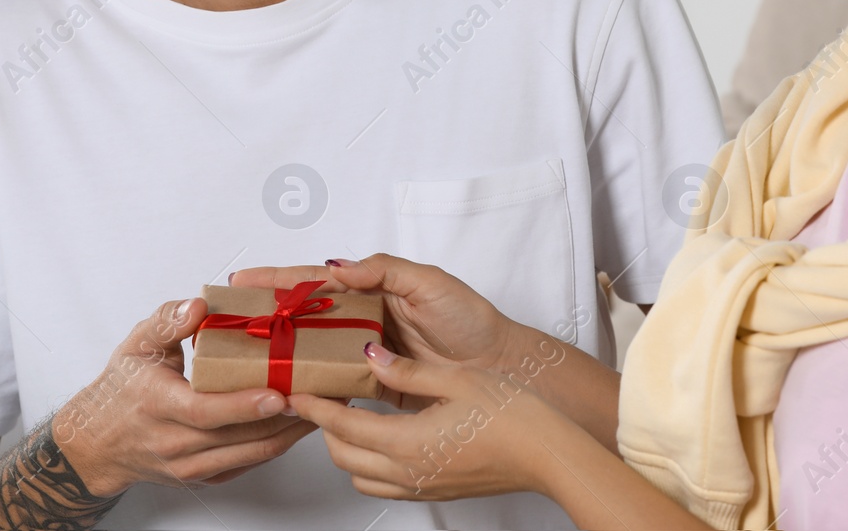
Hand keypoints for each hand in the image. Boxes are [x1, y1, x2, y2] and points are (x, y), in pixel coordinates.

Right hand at [51, 298, 318, 495]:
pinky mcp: (202, 477)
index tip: (278, 393)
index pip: (206, 412)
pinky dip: (276, 444)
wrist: (96, 443)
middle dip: (286, 416)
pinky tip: (300, 423)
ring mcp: (189, 466)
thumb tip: (200, 306)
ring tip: (325, 405)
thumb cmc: (120, 389)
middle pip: (239, 436)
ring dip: (291, 432)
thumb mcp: (137, 345)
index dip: (244, 405)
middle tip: (325, 392)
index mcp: (158, 405)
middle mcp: (174, 442)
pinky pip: (247, 464)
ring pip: (250, 454)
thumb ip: (169, 321)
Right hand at [232, 254, 530, 405]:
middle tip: (230, 319)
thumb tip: (339, 268)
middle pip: (305, 316)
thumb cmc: (470, 319)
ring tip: (246, 355)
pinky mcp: (373, 386)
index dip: (279, 279)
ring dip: (283, 352)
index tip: (243, 279)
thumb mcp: (429, 282)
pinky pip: (335, 385)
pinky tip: (287, 389)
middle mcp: (362, 320)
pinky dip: (311, 386)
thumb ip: (383, 270)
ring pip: (314, 351)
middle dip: (268, 315)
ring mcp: (365, 354)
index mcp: (372, 288)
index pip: (317, 280)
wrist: (497, 366)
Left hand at [290, 342, 565, 500]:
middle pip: (343, 456)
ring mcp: (421, 486)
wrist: (548, 454)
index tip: (299, 391)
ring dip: (348, 449)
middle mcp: (408, 472)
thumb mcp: (455, 378)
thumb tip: (371, 357)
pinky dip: (371, 464)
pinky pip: (386, 485)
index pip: (343, 426)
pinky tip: (384, 437)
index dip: (316, 407)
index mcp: (407, 442)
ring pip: (361, 476)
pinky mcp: (436, 490)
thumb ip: (406, 370)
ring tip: (352, 415)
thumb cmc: (512, 415)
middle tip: (324, 396)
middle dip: (326, 428)